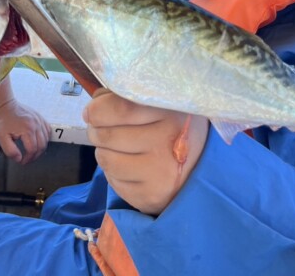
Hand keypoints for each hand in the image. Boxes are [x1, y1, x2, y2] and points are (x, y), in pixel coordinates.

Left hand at [0, 98, 50, 164]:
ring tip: (32, 152)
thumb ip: (10, 151)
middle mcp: (36, 125)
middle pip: (41, 146)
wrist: (6, 106)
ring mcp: (39, 120)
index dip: (28, 159)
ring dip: (40, 148)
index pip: (32, 150)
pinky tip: (39, 141)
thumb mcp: (2, 138)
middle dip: (35, 156)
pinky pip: (47, 130)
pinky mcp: (40, 118)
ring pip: (46, 139)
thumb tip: (19, 158)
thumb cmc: (4, 121)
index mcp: (27, 130)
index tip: (22, 161)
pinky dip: (45, 138)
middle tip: (28, 159)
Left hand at [83, 89, 208, 215]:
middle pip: (106, 135)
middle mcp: (167, 144)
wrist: (201, 166)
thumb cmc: (173, 126)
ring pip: (105, 159)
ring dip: (104, 151)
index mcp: (171, 112)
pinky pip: (112, 181)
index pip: (120, 108)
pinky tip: (130, 165)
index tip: (93, 111)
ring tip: (119, 147)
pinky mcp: (150, 198)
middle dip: (96, 130)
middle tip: (102, 128)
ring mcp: (159, 174)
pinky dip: (114, 171)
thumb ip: (126, 96)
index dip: (98, 109)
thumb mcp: (159, 102)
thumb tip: (93, 107)